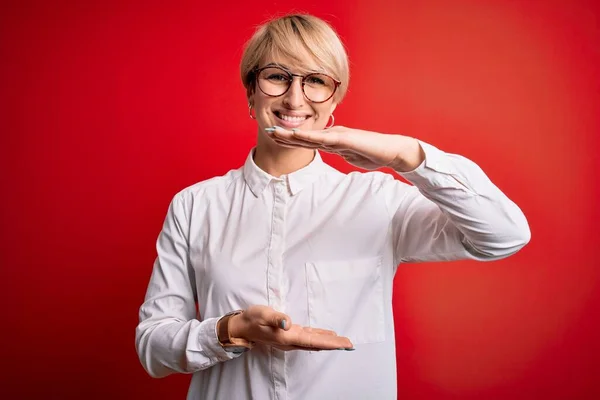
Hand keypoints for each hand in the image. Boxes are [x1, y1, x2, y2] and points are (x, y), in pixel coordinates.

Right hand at [228, 305, 353, 350]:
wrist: (242, 326)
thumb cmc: (253, 319)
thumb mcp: (263, 314)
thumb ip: (276, 318)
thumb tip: (288, 323)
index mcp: (288, 337)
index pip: (313, 341)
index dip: (330, 343)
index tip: (343, 345)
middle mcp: (291, 340)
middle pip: (317, 343)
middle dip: (334, 344)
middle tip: (350, 344)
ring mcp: (291, 339)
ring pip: (314, 341)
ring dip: (329, 342)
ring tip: (343, 342)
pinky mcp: (290, 334)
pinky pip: (309, 338)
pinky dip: (320, 337)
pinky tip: (327, 335)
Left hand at [266, 125, 424, 171]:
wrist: (391, 151)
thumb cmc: (374, 154)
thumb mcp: (352, 157)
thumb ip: (343, 155)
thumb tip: (339, 157)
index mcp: (333, 140)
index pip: (308, 141)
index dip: (291, 140)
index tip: (275, 138)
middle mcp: (332, 135)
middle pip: (304, 136)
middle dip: (285, 134)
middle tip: (267, 130)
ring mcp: (338, 136)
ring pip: (309, 135)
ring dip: (291, 134)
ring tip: (274, 131)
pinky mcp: (345, 138)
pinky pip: (323, 138)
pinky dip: (308, 137)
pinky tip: (297, 136)